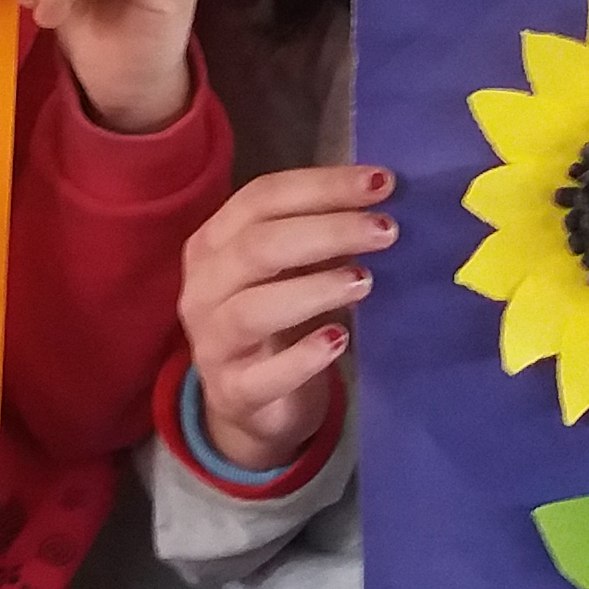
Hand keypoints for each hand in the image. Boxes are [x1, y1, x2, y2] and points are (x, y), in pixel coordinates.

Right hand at [178, 164, 389, 470]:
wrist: (251, 405)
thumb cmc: (277, 320)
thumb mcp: (290, 271)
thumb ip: (318, 236)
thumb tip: (377, 200)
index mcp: (213, 243)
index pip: (261, 198)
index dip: (322, 186)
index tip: (382, 182)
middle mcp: (203, 288)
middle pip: (257, 245)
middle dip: (327, 231)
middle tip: (385, 230)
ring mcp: (212, 344)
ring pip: (253, 308)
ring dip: (314, 289)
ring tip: (364, 282)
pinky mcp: (233, 393)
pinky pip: (265, 376)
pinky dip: (303, 357)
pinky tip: (338, 340)